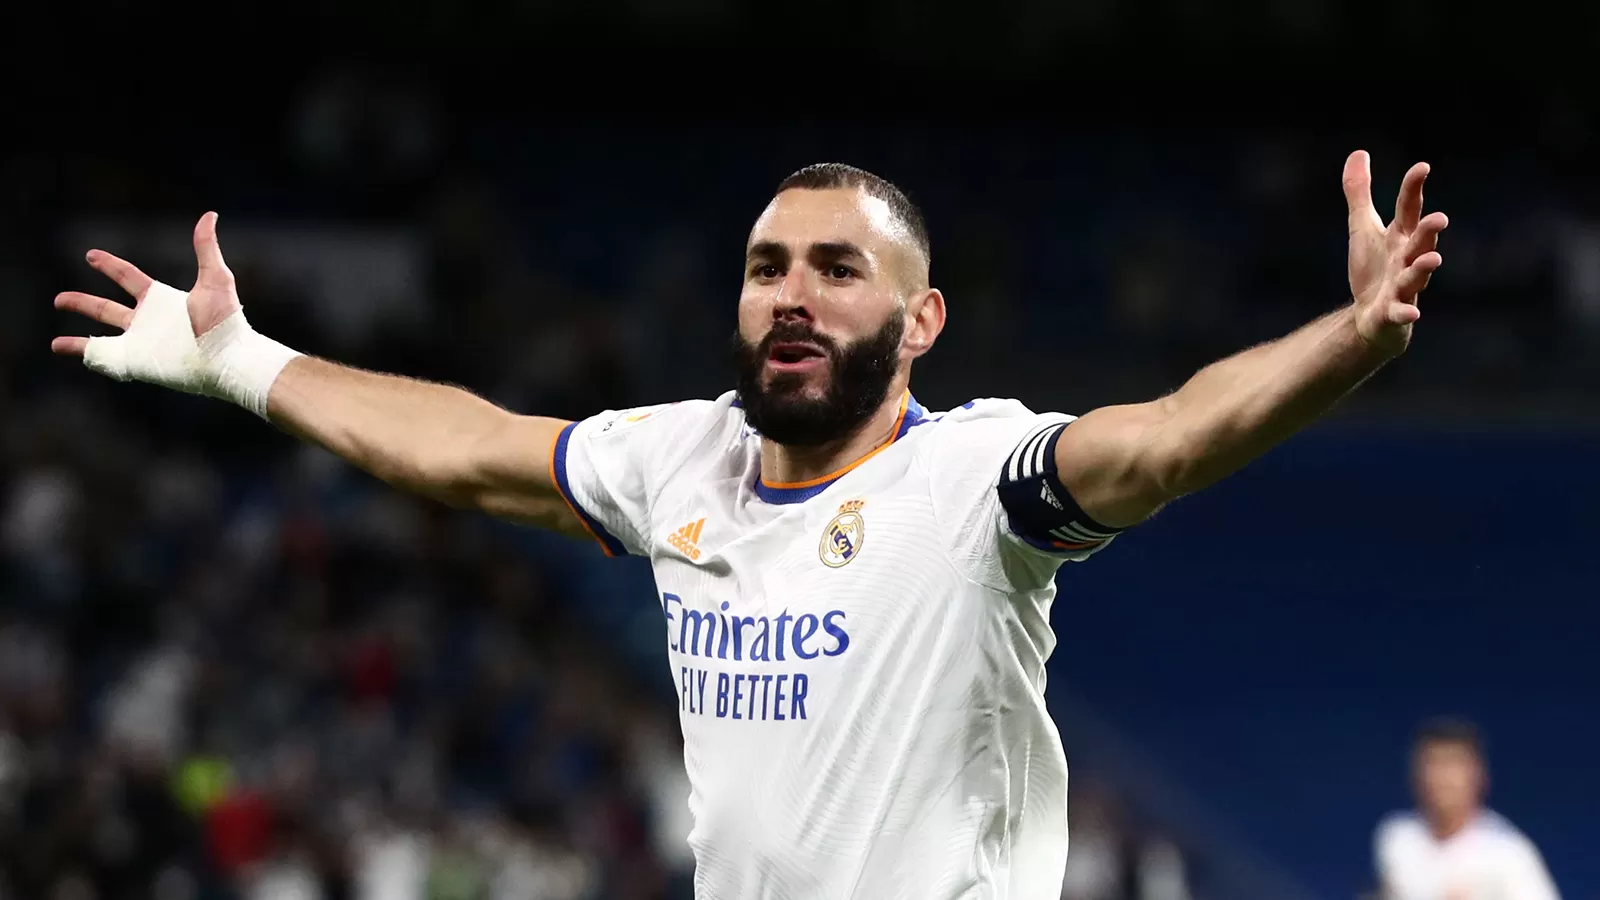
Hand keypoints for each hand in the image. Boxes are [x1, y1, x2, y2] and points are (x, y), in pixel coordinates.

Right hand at [52, 212, 241, 393]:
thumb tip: (210, 215)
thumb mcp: (215, 279)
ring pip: (99, 338)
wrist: (228, 359)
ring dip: (76, 340)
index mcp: (160, 300)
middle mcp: (146, 322)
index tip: (90, 254)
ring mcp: (139, 343)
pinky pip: (103, 359)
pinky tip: (64, 351)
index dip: (109, 265)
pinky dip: (83, 354)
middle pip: (106, 309)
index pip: (128, 277)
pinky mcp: (136, 362)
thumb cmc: (225, 322)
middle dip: (82, 303)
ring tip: (55, 344)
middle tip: (59, 299)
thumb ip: (206, 248)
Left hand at [1341, 150, 1448, 356]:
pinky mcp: (1394, 311)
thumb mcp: (1362, 228)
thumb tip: (1358, 153)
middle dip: (1429, 230)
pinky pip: (1401, 311)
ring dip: (1424, 267)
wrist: (1372, 317)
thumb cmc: (1373, 269)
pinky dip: (1406, 312)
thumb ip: (1360, 193)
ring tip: (1432, 258)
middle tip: (1439, 218)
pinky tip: (1411, 312)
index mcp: (1400, 237)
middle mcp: (1407, 259)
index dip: (1414, 189)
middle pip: (1421, 241)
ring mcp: (1403, 286)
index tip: (1422, 167)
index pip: (1409, 208)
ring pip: (1417, 275)